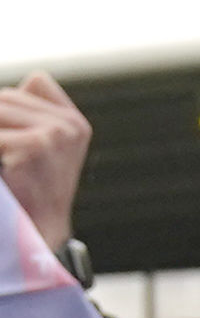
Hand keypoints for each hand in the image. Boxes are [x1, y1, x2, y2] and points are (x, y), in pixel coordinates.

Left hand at [0, 73, 91, 255]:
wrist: (37, 237)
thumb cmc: (29, 195)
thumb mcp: (42, 150)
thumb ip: (33, 115)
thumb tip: (31, 79)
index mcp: (73, 123)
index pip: (31, 86)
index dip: (7, 109)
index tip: (9, 142)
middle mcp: (69, 125)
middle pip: (6, 97)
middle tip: (3, 149)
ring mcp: (55, 134)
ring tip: (5, 159)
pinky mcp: (36, 145)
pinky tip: (4, 171)